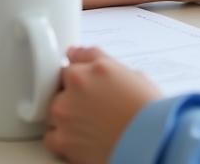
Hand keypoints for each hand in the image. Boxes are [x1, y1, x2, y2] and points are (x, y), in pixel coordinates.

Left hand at [44, 47, 158, 163]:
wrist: (149, 143)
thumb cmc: (147, 111)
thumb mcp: (134, 75)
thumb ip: (107, 64)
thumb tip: (88, 60)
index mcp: (96, 66)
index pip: (76, 57)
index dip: (81, 67)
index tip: (81, 71)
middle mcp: (77, 85)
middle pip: (62, 82)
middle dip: (73, 89)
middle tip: (91, 101)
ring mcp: (66, 112)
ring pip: (54, 107)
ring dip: (65, 111)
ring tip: (87, 121)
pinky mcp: (62, 139)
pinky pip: (51, 135)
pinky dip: (61, 136)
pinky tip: (78, 137)